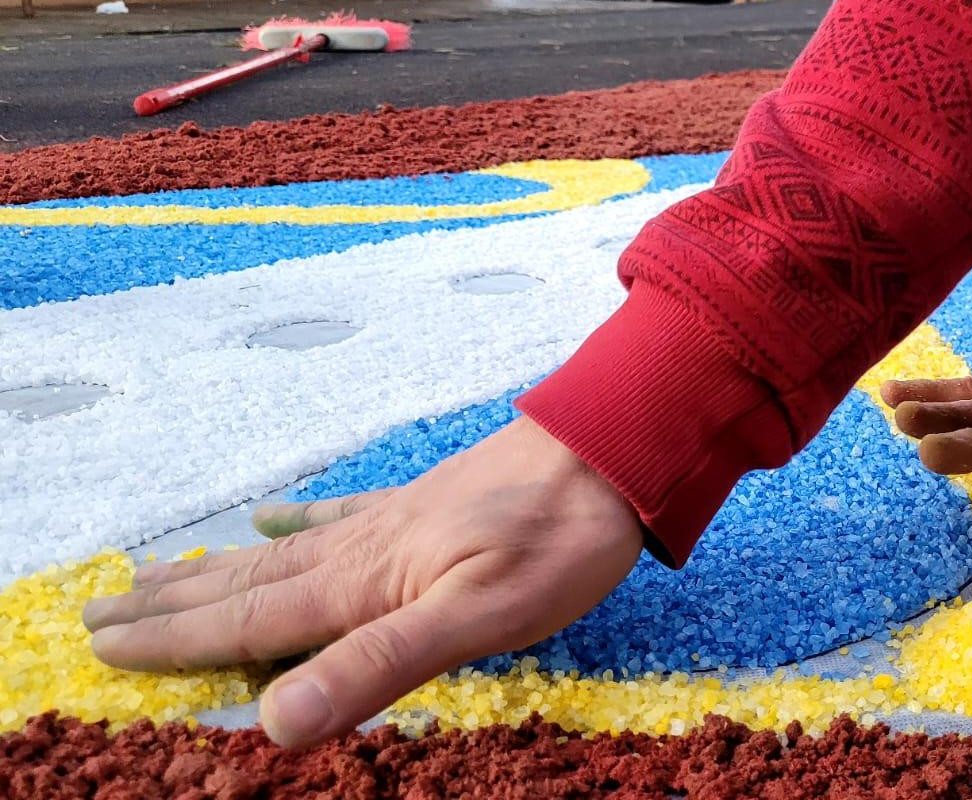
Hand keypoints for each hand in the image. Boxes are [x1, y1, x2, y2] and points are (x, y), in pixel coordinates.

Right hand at [82, 417, 641, 747]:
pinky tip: (272, 516)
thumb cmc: (555, 540)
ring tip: (154, 571)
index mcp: (364, 583)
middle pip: (246, 582)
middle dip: (170, 605)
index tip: (106, 648)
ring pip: (279, 552)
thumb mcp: (475, 619)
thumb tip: (274, 719)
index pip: (250, 620)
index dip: (177, 643)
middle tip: (98, 609)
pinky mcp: (424, 507)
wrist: (610, 451)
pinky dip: (294, 523)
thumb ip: (375, 665)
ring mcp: (391, 523)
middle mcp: (362, 549)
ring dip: (212, 569)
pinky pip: (336, 517)